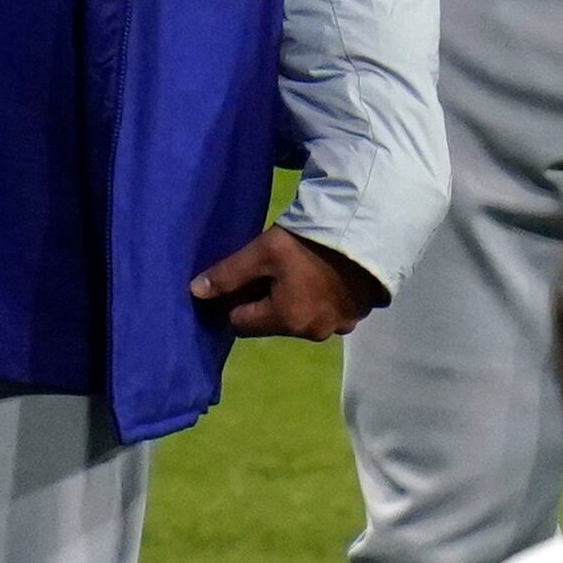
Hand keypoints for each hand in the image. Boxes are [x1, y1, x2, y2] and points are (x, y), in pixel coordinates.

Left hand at [190, 223, 388, 339]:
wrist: (366, 230)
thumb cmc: (308, 243)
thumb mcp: (262, 252)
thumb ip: (228, 274)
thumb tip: (195, 292)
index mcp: (286, 321)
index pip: (241, 323)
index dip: (236, 300)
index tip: (244, 277)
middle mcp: (313, 333)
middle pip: (274, 322)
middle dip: (268, 301)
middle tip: (274, 268)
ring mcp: (340, 326)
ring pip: (302, 317)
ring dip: (297, 300)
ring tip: (302, 269)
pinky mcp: (360, 313)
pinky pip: (330, 312)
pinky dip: (323, 299)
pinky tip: (326, 274)